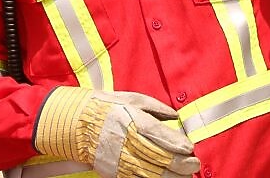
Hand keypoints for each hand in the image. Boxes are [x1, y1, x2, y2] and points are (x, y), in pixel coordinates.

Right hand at [35, 86, 200, 177]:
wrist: (76, 123)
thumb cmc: (106, 107)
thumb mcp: (131, 99)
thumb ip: (155, 107)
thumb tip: (175, 115)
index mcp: (132, 120)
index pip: (158, 135)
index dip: (176, 144)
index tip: (189, 148)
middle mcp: (127, 141)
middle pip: (158, 157)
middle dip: (179, 164)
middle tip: (194, 165)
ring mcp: (120, 158)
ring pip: (150, 173)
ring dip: (170, 177)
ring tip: (185, 176)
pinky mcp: (113, 170)